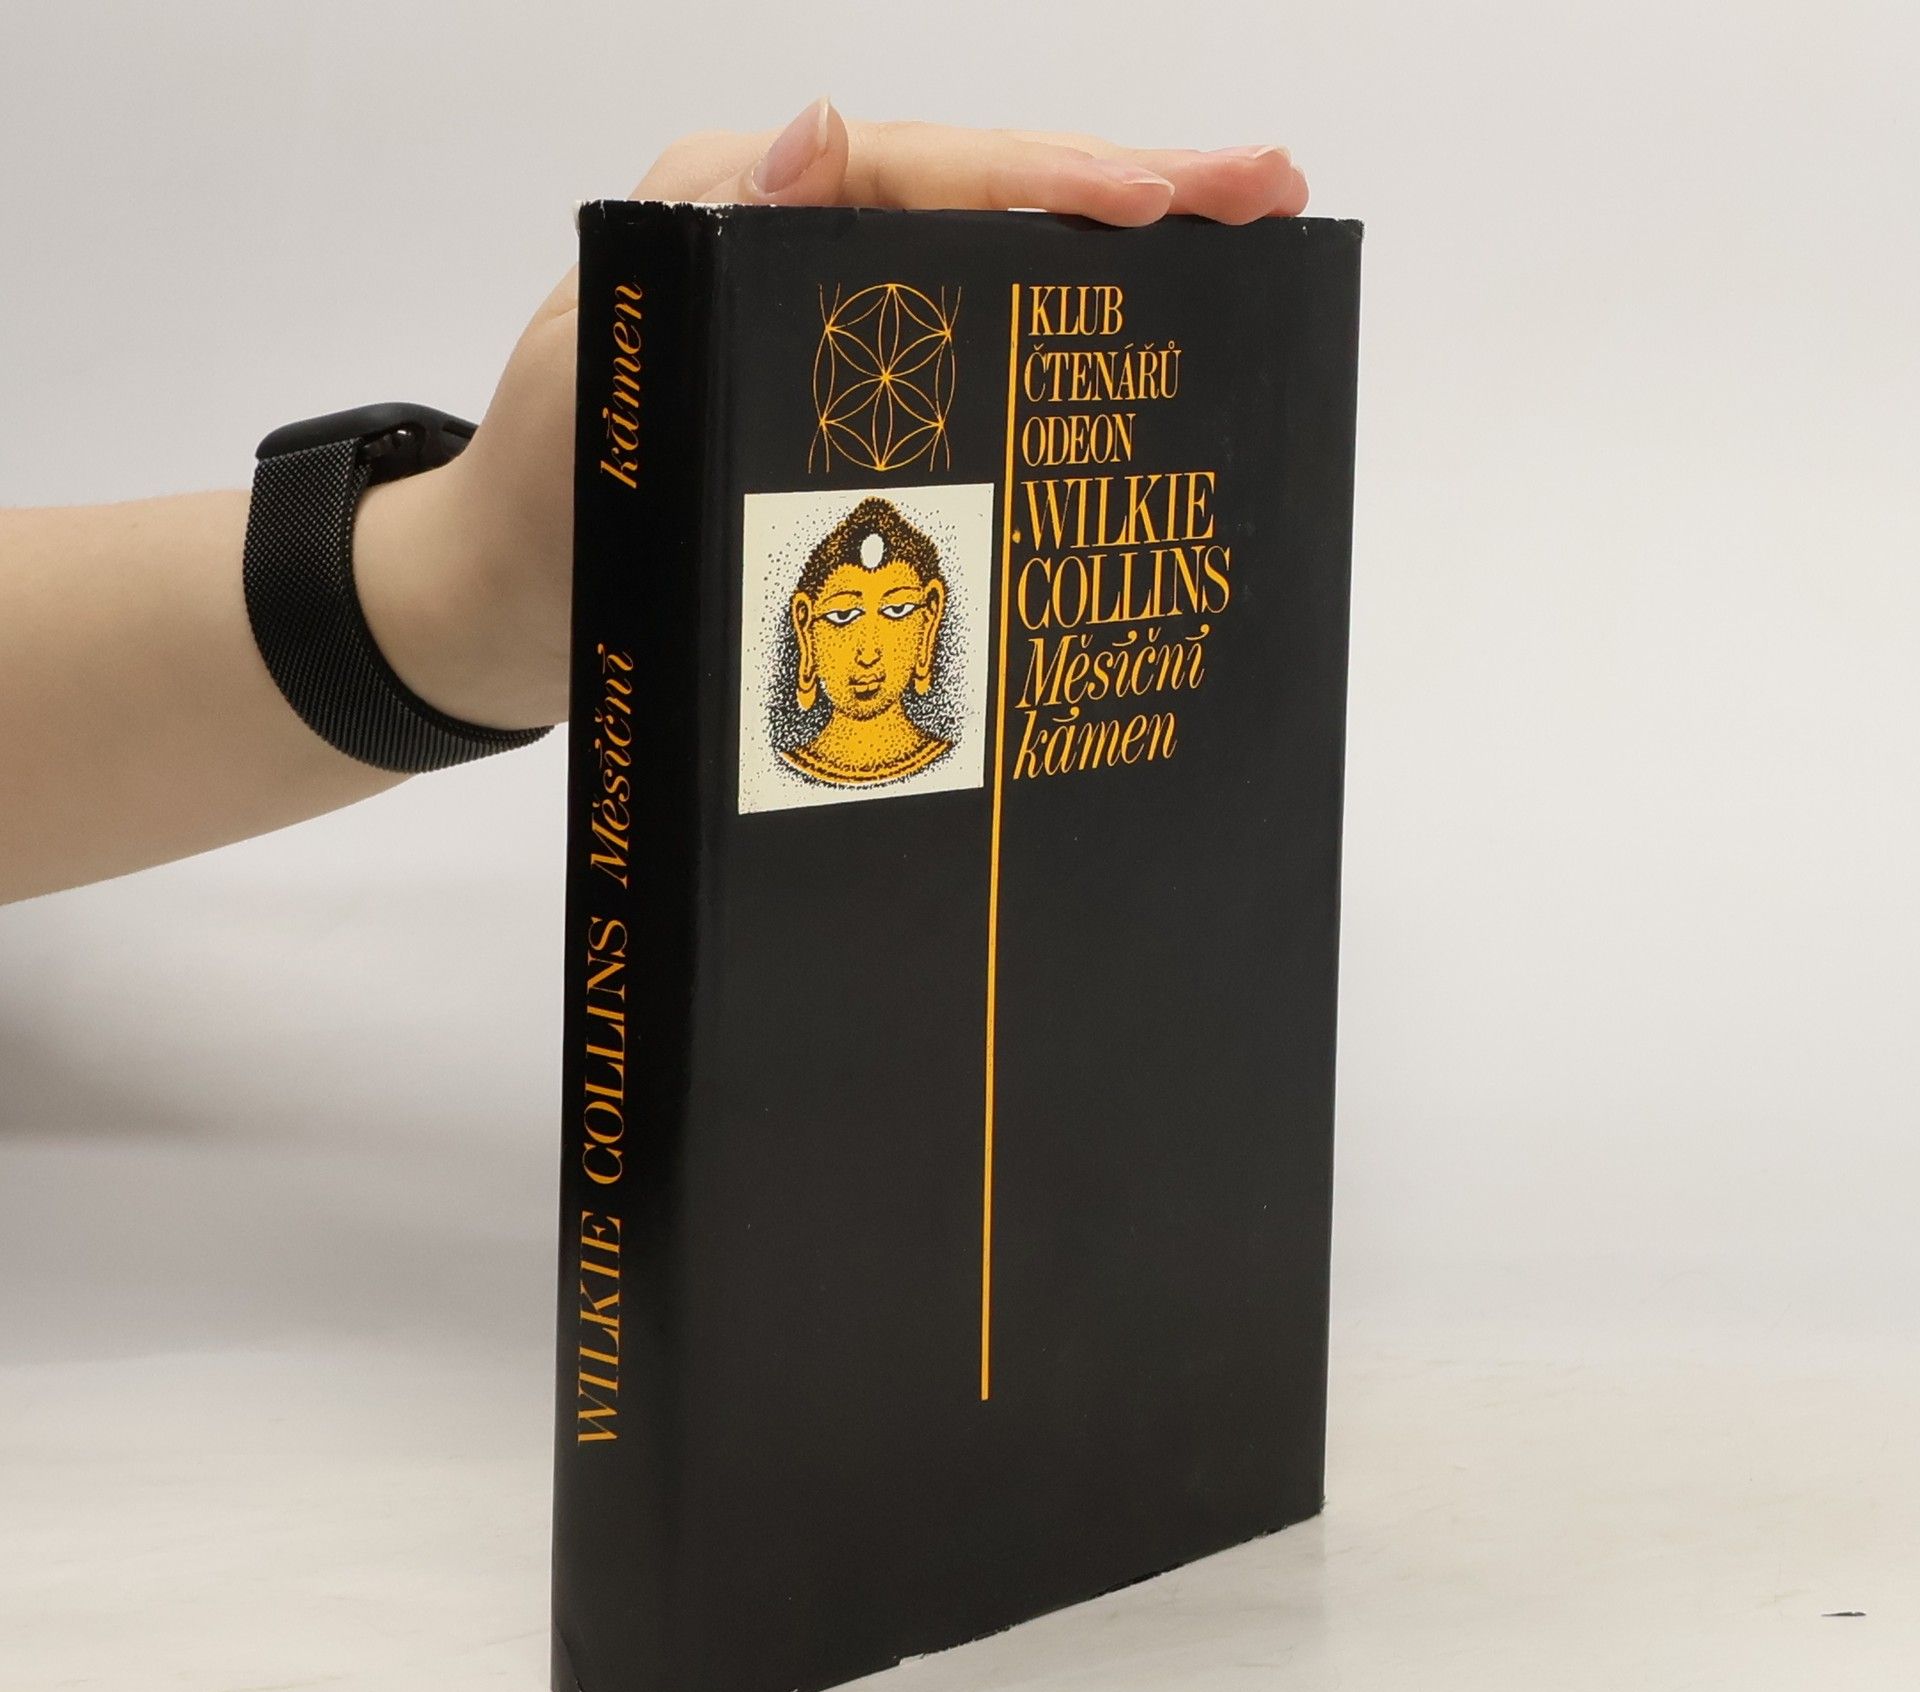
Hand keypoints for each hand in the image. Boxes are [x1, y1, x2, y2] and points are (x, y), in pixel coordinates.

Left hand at [354, 101, 1308, 733]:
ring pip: (991, 274)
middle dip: (1129, 197)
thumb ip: (699, 257)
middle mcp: (794, 252)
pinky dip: (1051, 354)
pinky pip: (967, 356)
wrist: (507, 611)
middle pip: (984, 203)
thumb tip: (822, 130)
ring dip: (1111, 268)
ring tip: (1235, 254)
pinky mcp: (843, 403)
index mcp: (734, 211)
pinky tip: (1132, 368)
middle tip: (1268, 192)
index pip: (923, 172)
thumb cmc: (542, 503)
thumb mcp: (600, 371)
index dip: (1055, 182)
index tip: (1176, 199)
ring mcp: (827, 329)